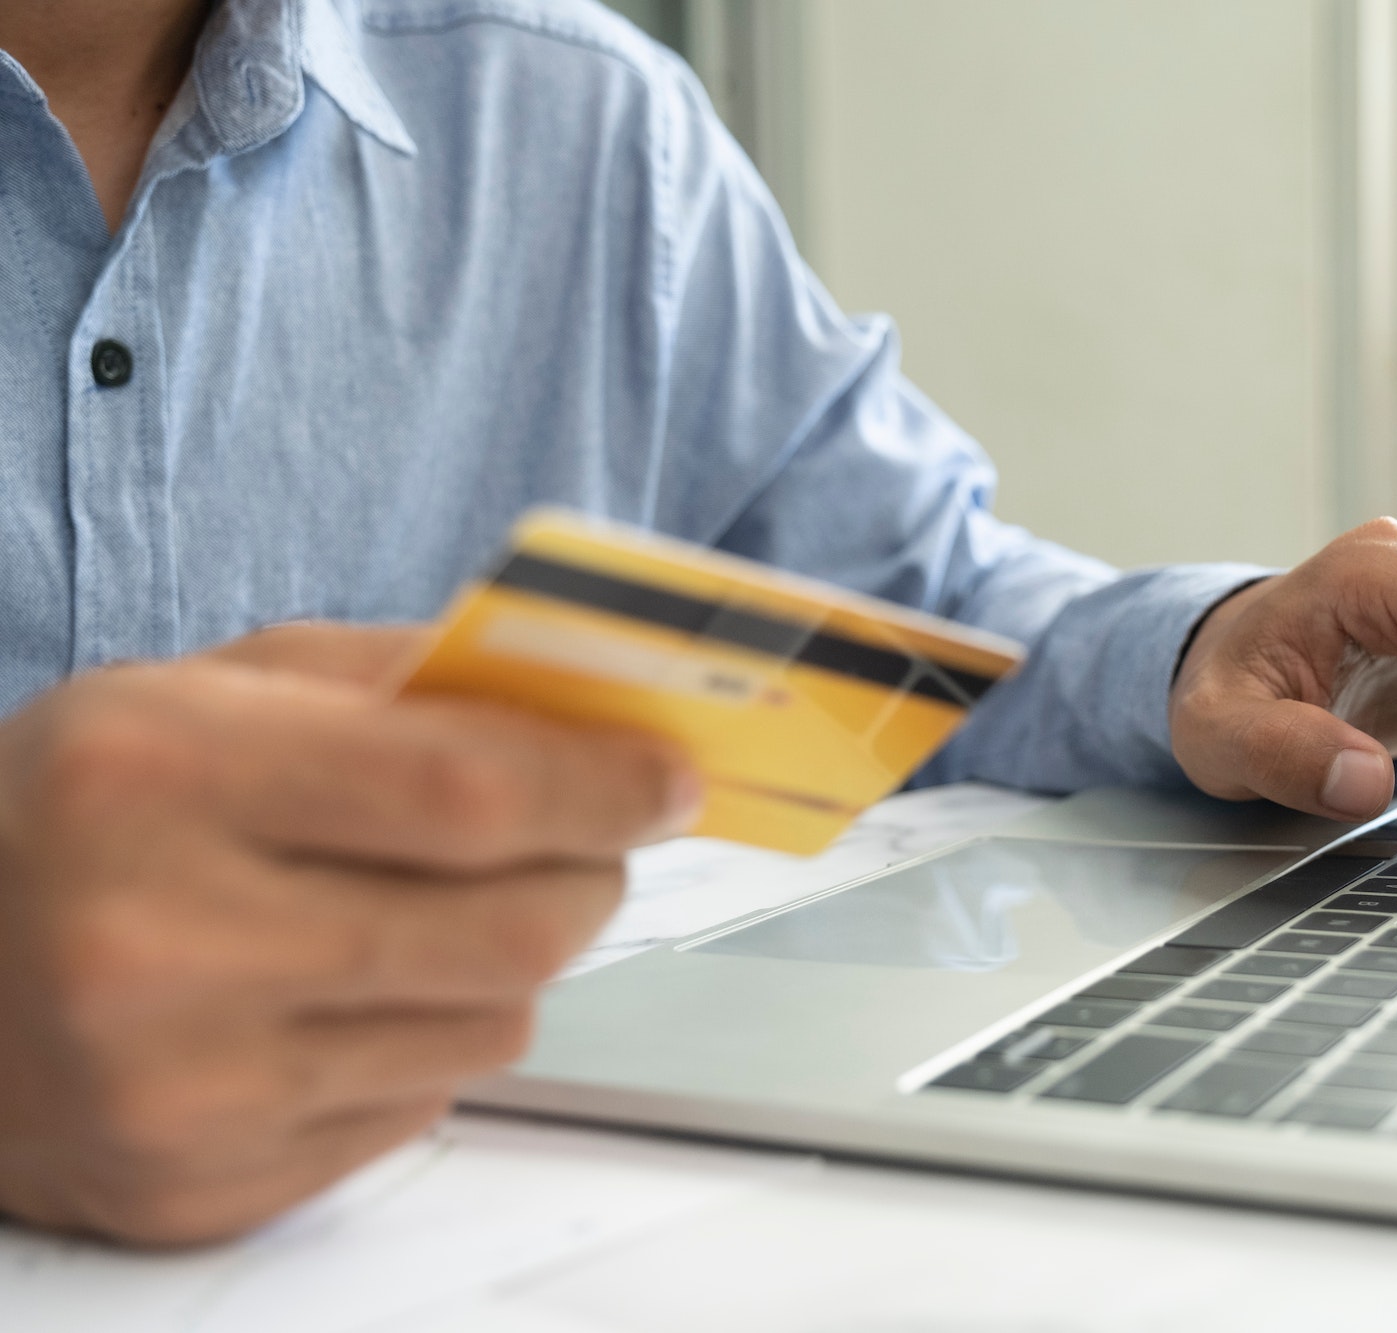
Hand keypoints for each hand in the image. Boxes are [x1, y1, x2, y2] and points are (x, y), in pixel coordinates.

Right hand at [0, 624, 698, 1244]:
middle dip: (591, 876)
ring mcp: (183, 1088)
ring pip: (488, 1027)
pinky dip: (429, 1041)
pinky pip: (421, 1107)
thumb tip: (586, 704)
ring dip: (508, 962)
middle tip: (590, 841)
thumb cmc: (79, 811)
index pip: (463, 793)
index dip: (601, 785)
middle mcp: (163, 945)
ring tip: (429, 912)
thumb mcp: (207, 689)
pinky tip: (349, 996)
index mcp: (164, 778)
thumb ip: (398, 680)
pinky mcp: (202, 1186)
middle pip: (508, 930)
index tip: (670, 778)